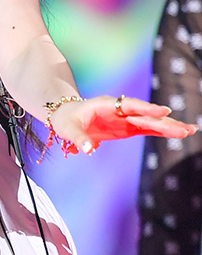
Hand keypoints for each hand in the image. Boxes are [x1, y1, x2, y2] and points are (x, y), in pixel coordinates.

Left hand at [48, 95, 197, 154]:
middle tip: (186, 129)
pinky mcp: (128, 127)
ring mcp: (126, 118)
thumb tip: (87, 150)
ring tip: (190, 130)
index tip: (164, 112)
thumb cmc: (65, 119)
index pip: (130, 106)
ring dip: (169, 126)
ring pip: (151, 122)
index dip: (146, 109)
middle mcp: (120, 109)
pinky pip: (148, 129)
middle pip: (146, 115)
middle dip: (165, 122)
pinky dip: (162, 131)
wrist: (65, 115)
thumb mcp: (67, 128)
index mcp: (106, 104)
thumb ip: (78, 138)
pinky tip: (179, 133)